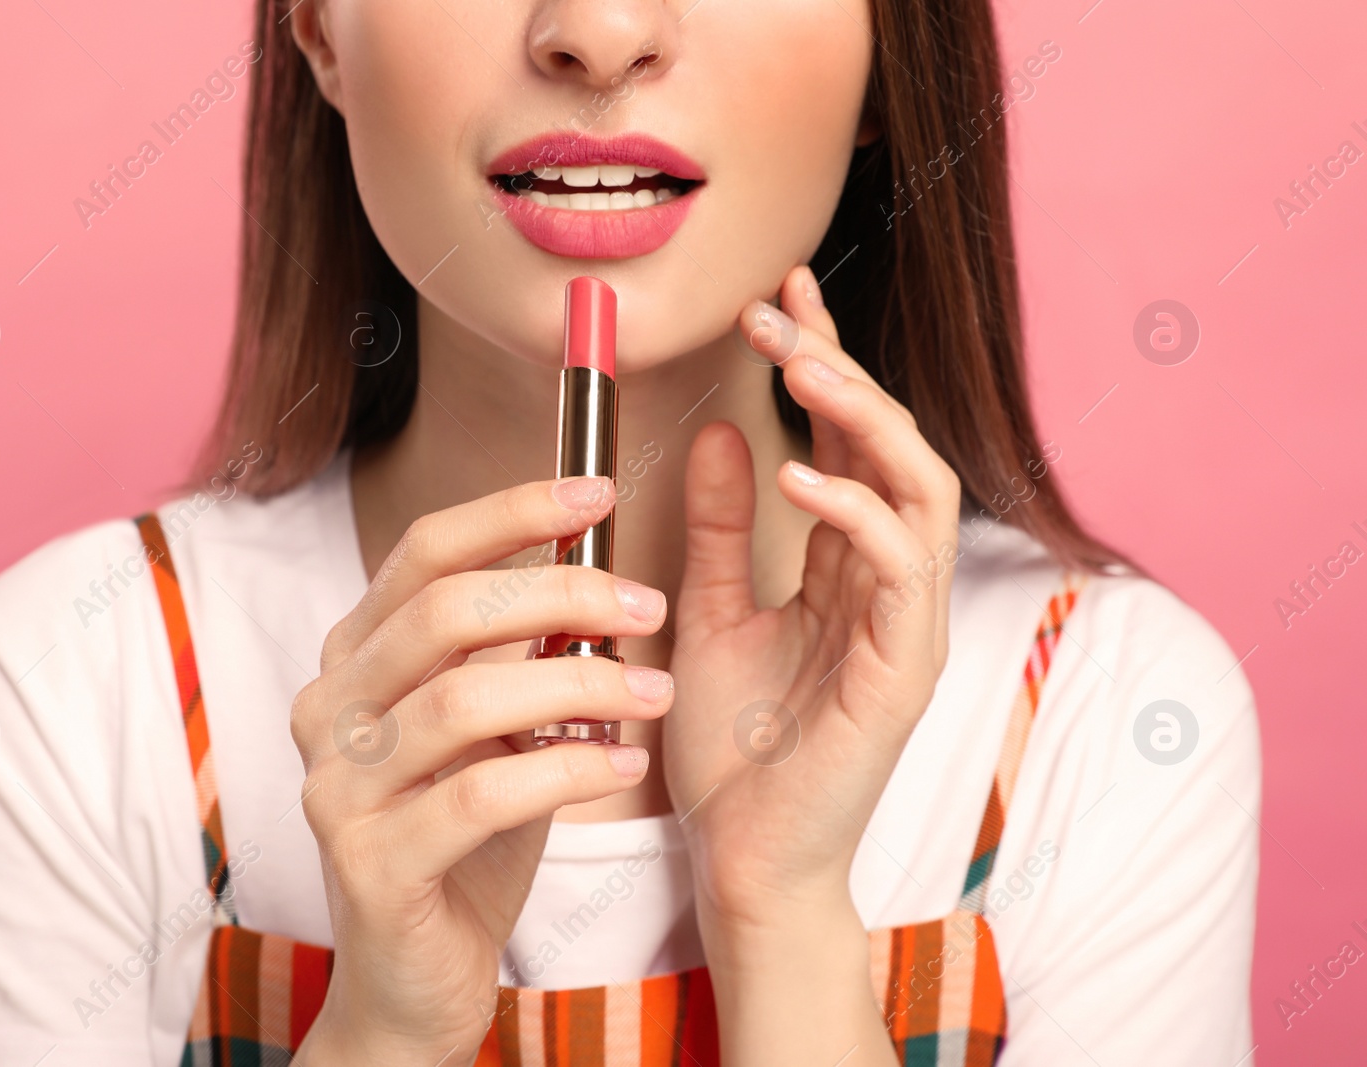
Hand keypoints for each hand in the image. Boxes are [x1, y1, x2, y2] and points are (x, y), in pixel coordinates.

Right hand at [288, 477, 674, 1065]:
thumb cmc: (466, 839)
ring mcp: (337, 788)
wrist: (417, 977)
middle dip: (563, 594)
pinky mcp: (371, 863)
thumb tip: (598, 577)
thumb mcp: (495, 729)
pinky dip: (567, 770)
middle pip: (446, 612)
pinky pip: (482, 793)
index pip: (423, 553)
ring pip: (467, 698)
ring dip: (582, 687)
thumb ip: (520, 657)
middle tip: (650, 607)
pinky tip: (623, 766)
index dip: (510, 512)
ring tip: (656, 695)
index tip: (595, 492)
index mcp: (354, 659)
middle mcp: (327, 710)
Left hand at [666, 264, 960, 937]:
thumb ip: (720, 530)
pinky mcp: (908, 669)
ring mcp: (907, 624)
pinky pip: (902, 567)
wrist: (743, 858)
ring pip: (918, 489)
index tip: (781, 295)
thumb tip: (725, 434)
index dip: (822, 364)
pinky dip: (855, 512)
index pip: (847, 442)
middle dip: (839, 368)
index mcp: (846, 568)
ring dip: (863, 418)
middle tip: (779, 309)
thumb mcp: (710, 614)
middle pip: (890, 446)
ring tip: (800, 366)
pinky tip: (799, 478)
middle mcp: (889, 584)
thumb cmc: (733, 750)